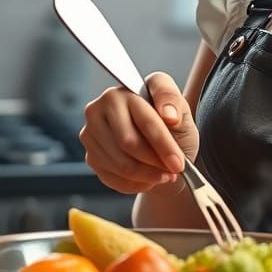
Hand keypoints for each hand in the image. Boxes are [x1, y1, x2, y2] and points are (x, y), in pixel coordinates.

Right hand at [79, 71, 199, 193]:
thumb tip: (169, 115)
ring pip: (119, 163)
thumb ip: (175, 105)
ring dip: (146, 175)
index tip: (178, 163)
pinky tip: (147, 178)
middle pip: (128, 143)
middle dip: (154, 162)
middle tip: (172, 172)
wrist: (159, 150)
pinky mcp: (89, 153)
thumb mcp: (182, 111)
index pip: (145, 120)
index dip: (164, 145)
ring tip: (162, 175)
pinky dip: (134, 184)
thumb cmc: (171, 127)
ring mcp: (93, 129)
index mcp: (130, 88)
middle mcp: (105, 104)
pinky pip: (111, 176)